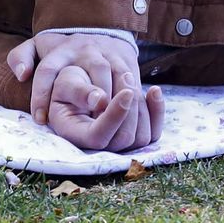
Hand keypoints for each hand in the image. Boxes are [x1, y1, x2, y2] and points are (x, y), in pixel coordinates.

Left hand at [6, 31, 143, 123]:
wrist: (97, 29)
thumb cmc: (61, 49)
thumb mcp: (36, 47)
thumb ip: (20, 57)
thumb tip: (21, 74)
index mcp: (60, 51)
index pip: (47, 70)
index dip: (41, 93)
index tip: (40, 119)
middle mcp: (85, 49)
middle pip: (90, 70)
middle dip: (88, 94)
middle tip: (86, 120)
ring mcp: (108, 52)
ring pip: (113, 73)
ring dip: (113, 97)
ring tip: (105, 121)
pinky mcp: (126, 58)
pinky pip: (131, 76)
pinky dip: (130, 95)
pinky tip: (125, 114)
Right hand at [40, 64, 164, 152]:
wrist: (81, 83)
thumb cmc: (69, 82)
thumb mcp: (66, 82)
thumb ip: (79, 91)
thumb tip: (99, 100)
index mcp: (73, 133)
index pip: (97, 136)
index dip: (114, 116)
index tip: (126, 92)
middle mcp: (94, 144)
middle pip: (123, 138)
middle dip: (130, 108)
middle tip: (126, 78)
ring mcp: (115, 143)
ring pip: (141, 137)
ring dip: (142, 107)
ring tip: (129, 81)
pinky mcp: (133, 136)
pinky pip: (153, 133)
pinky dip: (157, 111)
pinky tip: (154, 91)